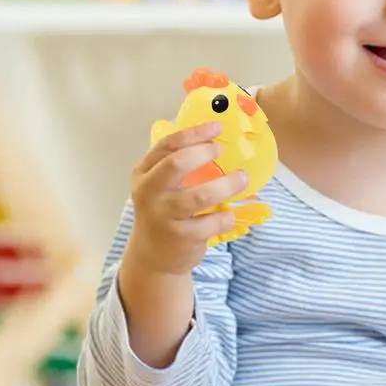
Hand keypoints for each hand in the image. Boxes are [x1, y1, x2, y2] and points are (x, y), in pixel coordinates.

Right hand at [127, 121, 246, 274]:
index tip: (216, 127)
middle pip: (176, 164)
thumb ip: (177, 165)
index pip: (167, 145)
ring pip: (200, 195)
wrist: (153, 258)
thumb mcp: (159, 187)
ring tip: (241, 179)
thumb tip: (216, 140)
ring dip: (227, 185)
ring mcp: (164, 216)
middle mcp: (149, 193)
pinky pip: (212, 222)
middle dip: (203, 153)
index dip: (193, 134)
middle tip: (220, 151)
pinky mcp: (181, 237)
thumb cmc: (163, 213)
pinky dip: (226, 216)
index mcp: (143, 174)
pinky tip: (228, 214)